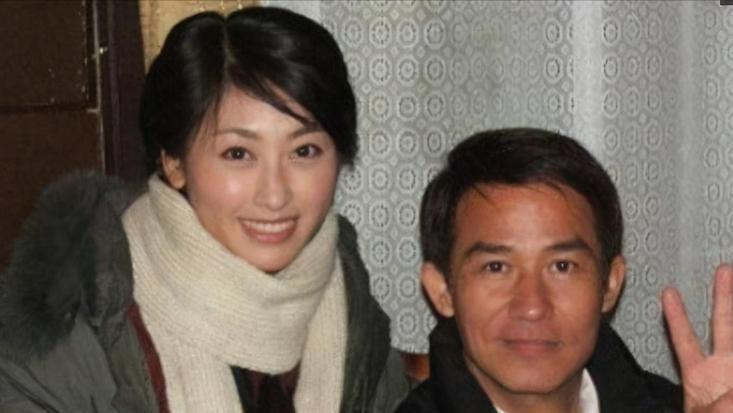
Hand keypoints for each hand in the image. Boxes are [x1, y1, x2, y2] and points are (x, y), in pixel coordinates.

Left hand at [663, 264, 732, 412]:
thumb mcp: (707, 407)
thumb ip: (721, 397)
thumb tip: (729, 386)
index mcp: (699, 376)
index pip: (684, 338)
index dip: (677, 316)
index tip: (668, 293)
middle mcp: (724, 373)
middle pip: (725, 326)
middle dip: (724, 298)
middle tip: (724, 269)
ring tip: (728, 273)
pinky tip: (725, 303)